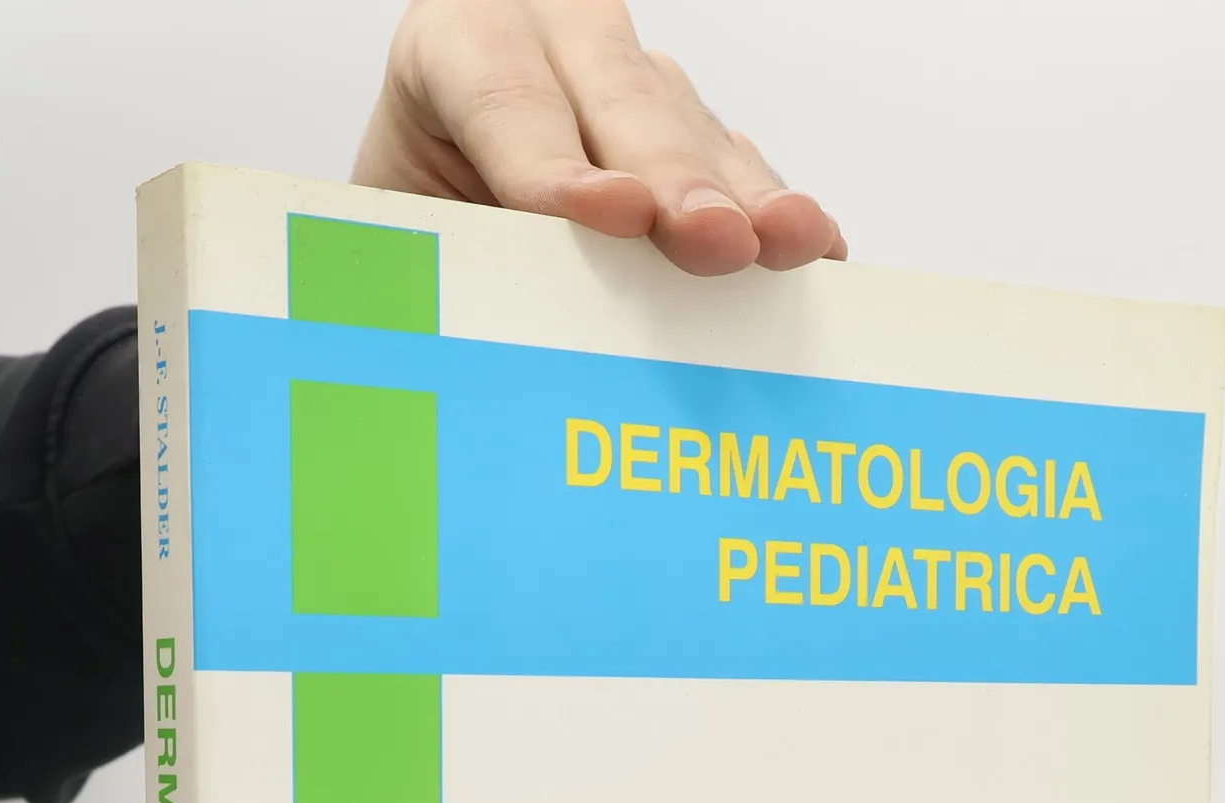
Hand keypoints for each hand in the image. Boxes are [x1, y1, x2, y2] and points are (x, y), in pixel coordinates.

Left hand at [352, 0, 844, 275]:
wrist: (447, 193)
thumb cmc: (424, 217)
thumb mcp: (410, 228)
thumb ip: (456, 255)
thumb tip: (503, 341)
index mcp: (462, 44)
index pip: (509, 103)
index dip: (559, 169)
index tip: (615, 218)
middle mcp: (559, 38)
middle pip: (627, 109)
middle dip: (678, 181)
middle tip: (715, 242)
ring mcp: (637, 82)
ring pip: (696, 134)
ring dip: (749, 200)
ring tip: (789, 245)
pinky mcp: (692, 131)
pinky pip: (741, 169)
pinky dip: (774, 216)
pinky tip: (814, 255)